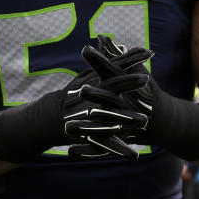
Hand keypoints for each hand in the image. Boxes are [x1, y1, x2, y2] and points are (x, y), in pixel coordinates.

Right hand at [0, 42, 150, 162]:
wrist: (51, 118)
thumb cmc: (74, 94)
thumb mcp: (88, 77)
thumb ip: (103, 62)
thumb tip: (114, 43)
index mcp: (94, 84)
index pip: (113, 68)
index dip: (129, 61)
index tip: (148, 52)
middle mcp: (91, 99)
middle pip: (111, 90)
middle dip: (129, 85)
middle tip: (148, 80)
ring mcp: (89, 118)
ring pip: (110, 116)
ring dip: (127, 119)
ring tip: (145, 121)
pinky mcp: (90, 135)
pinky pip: (105, 143)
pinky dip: (118, 148)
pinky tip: (133, 154)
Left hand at [76, 35, 198, 161]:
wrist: (165, 121)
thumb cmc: (146, 92)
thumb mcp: (134, 72)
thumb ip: (115, 57)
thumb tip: (101, 38)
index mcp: (130, 84)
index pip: (113, 70)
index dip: (100, 60)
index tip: (85, 49)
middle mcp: (128, 102)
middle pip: (111, 98)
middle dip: (97, 94)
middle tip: (81, 89)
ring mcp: (126, 122)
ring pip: (106, 123)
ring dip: (88, 126)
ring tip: (70, 124)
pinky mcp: (122, 138)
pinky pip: (105, 144)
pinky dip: (89, 149)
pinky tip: (72, 151)